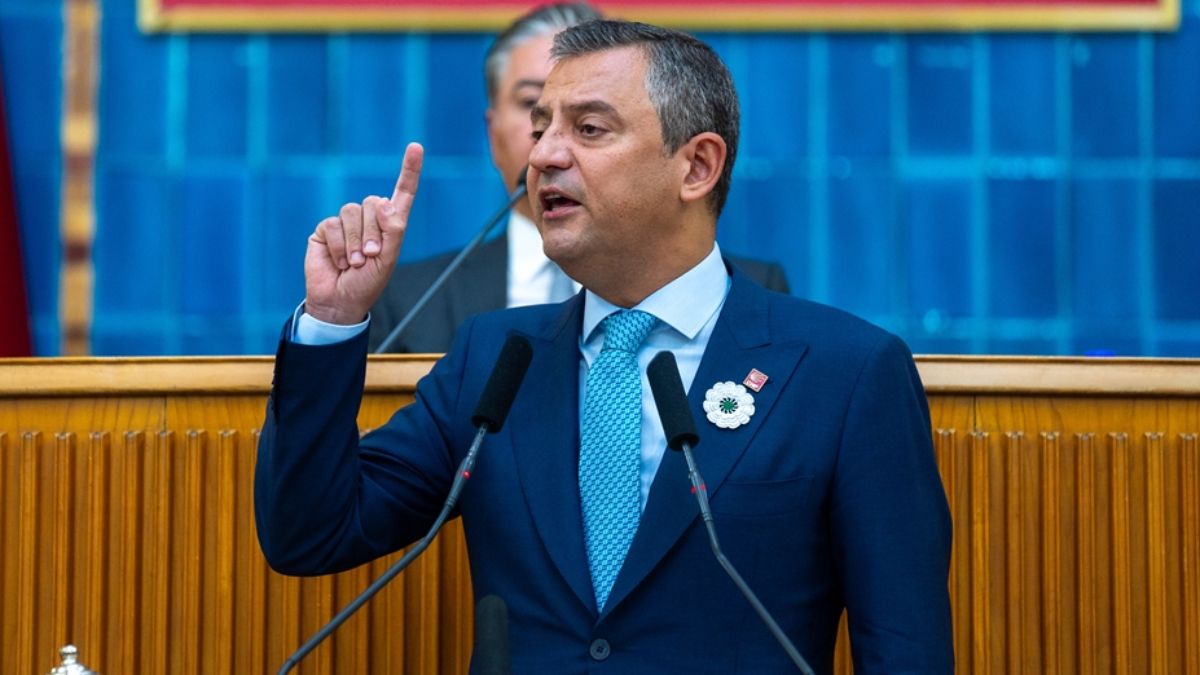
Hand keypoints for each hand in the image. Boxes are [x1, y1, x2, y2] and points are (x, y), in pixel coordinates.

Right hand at [303, 143, 423, 324]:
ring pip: (352, 212)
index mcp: (390, 225)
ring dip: (355, 242)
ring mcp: (346, 222)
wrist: (339, 301)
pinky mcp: (325, 228)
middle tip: (369, 257)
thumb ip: (392, 231)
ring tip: (354, 263)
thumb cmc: (367, 283)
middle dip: (372, 232)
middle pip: (372, 202)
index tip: (415, 147)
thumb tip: (382, 202)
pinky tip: (338, 262)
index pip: (402, 193)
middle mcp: (368, 218)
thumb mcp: (388, 259)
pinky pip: (333, 225)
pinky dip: (338, 247)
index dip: (409, 170)